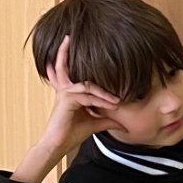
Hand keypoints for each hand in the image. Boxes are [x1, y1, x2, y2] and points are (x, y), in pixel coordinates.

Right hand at [11, 35, 121, 181]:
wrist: (58, 146)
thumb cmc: (72, 133)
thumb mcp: (96, 123)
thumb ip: (108, 119)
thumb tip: (125, 125)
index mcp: (68, 91)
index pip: (68, 71)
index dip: (69, 59)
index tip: (77, 48)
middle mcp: (64, 89)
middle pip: (63, 66)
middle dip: (64, 52)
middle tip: (67, 37)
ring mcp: (64, 93)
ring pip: (88, 85)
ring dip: (105, 93)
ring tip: (118, 101)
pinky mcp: (66, 100)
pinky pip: (88, 96)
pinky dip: (101, 100)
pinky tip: (112, 105)